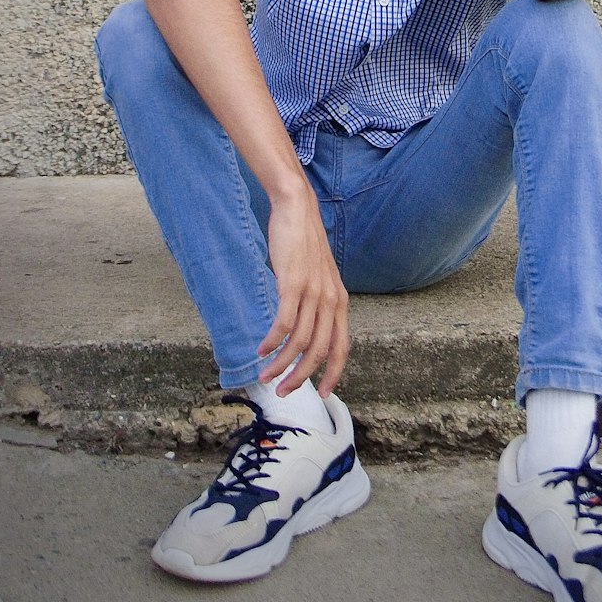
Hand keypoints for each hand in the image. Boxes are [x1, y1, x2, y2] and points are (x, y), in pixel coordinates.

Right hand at [257, 183, 349, 397]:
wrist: (297, 208)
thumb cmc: (304, 242)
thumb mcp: (319, 275)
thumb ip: (317, 300)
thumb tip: (305, 327)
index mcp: (340, 300)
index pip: (342, 347)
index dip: (333, 373)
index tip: (322, 393)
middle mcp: (331, 300)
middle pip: (319, 351)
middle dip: (300, 377)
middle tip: (282, 391)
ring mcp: (313, 292)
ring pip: (299, 342)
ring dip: (280, 364)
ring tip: (264, 375)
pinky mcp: (293, 283)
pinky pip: (284, 323)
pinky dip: (272, 342)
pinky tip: (260, 349)